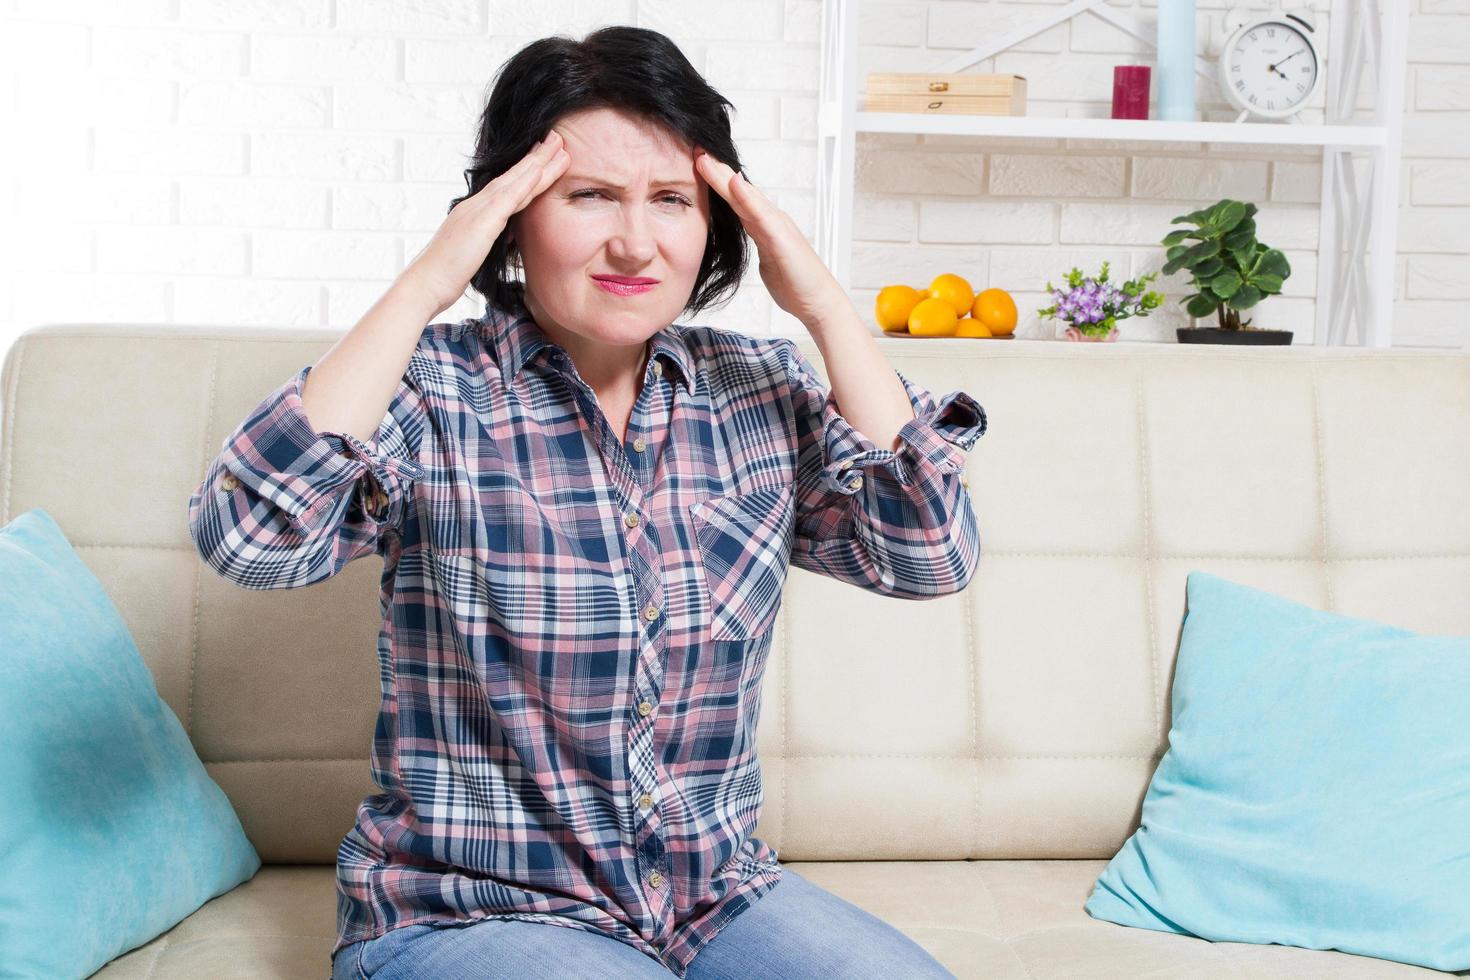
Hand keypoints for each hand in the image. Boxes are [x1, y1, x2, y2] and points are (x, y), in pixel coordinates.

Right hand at [402, 130, 570, 316]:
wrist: (426, 282)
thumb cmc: (445, 273)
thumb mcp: (470, 251)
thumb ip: (484, 238)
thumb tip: (497, 234)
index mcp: (475, 212)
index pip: (506, 187)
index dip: (526, 171)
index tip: (543, 156)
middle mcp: (476, 205)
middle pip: (513, 177)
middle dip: (536, 157)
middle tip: (557, 138)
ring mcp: (478, 211)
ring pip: (514, 182)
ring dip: (537, 162)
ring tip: (557, 145)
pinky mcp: (482, 223)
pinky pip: (507, 199)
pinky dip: (523, 183)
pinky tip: (538, 169)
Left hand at [694, 149, 847, 330]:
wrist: (818, 302)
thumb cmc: (795, 283)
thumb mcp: (767, 259)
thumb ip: (758, 240)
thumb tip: (746, 232)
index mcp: (764, 225)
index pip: (736, 199)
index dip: (716, 181)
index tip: (695, 163)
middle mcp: (771, 220)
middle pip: (739, 191)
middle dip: (716, 171)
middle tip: (695, 149)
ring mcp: (777, 227)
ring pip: (746, 197)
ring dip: (725, 177)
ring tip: (706, 158)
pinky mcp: (781, 239)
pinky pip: (761, 215)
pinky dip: (748, 198)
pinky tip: (734, 183)